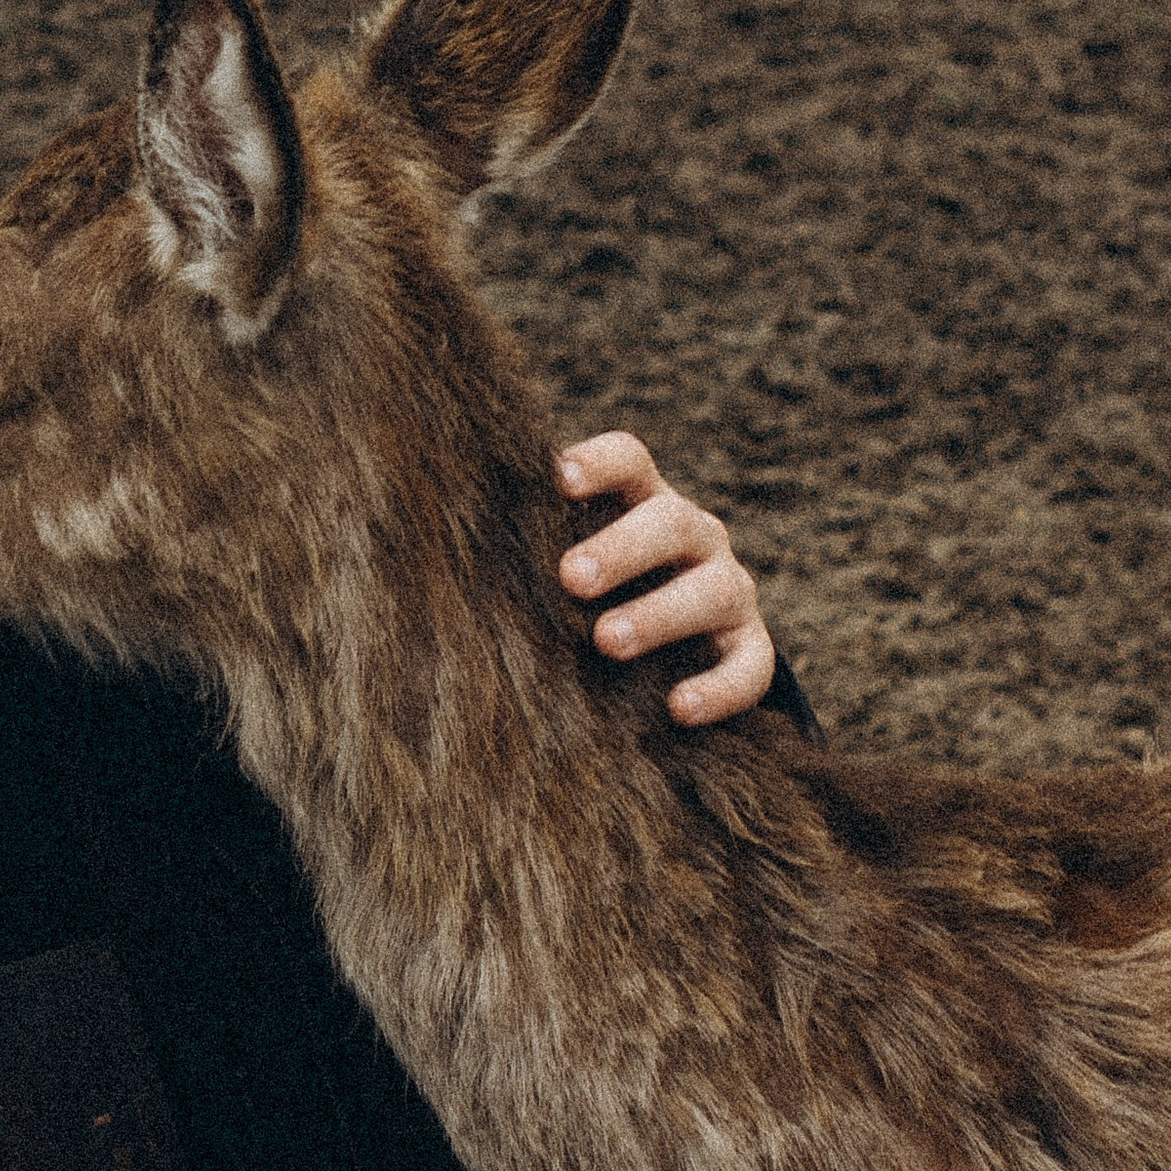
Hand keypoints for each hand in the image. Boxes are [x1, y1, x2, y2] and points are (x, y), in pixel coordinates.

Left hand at [555, 432, 775, 727]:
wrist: (673, 649)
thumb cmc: (590, 596)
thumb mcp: (567, 563)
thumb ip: (527, 547)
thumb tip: (420, 550)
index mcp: (641, 501)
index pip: (630, 461)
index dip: (598, 464)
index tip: (558, 480)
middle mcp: (693, 536)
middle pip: (670, 522)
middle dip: (622, 548)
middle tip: (571, 578)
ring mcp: (728, 590)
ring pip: (715, 590)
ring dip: (660, 614)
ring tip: (607, 642)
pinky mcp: (749, 648)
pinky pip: (750, 666)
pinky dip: (719, 688)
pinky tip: (678, 709)